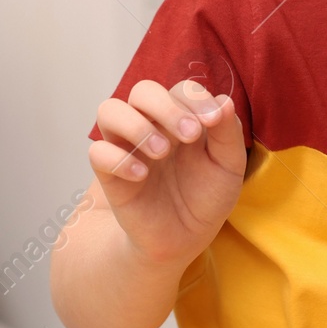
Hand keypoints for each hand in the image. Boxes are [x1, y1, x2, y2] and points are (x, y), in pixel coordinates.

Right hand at [89, 79, 246, 264]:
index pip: (181, 90)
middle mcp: (151, 125)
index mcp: (181, 118)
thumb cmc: (205, 197)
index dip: (196, 98)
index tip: (212, 121)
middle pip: (143, 91)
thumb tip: (224, 101)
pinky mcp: (110, 174)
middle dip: (167, 107)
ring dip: (137, 125)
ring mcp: (128, 147)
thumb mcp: (228, 166)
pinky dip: (118, 159)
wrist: (184, 238)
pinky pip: (98, 152)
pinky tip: (142, 175)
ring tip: (162, 152)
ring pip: (110, 110)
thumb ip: (228, 133)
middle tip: (190, 135)